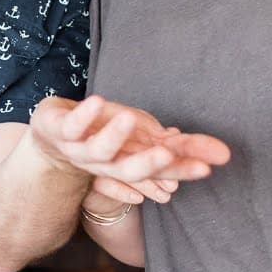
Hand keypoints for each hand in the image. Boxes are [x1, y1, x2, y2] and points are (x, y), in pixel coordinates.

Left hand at [27, 96, 230, 200]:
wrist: (50, 136)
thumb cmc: (103, 134)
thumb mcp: (144, 137)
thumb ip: (178, 147)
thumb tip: (220, 154)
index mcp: (129, 165)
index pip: (161, 170)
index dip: (183, 169)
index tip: (208, 168)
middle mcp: (107, 163)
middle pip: (130, 170)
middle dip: (150, 165)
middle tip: (167, 155)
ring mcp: (82, 150)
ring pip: (99, 151)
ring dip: (115, 137)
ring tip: (130, 118)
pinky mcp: (61, 130)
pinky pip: (73, 125)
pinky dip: (85, 115)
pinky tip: (98, 100)